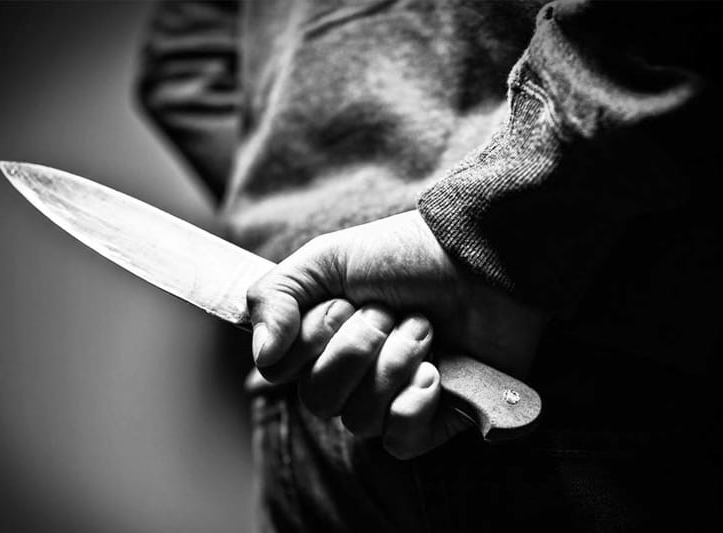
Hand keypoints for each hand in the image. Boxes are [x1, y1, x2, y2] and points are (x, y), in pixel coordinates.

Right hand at [247, 210, 546, 457]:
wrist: (480, 260)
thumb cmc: (403, 255)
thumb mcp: (327, 258)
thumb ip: (276, 297)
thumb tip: (262, 355)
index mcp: (319, 341)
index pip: (278, 372)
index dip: (310, 341)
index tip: (343, 303)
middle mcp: (349, 376)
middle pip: (318, 401)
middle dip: (357, 349)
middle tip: (389, 311)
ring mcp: (390, 399)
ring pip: (360, 419)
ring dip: (394, 364)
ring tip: (424, 326)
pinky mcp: (433, 418)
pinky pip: (401, 442)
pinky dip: (416, 404)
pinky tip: (436, 371)